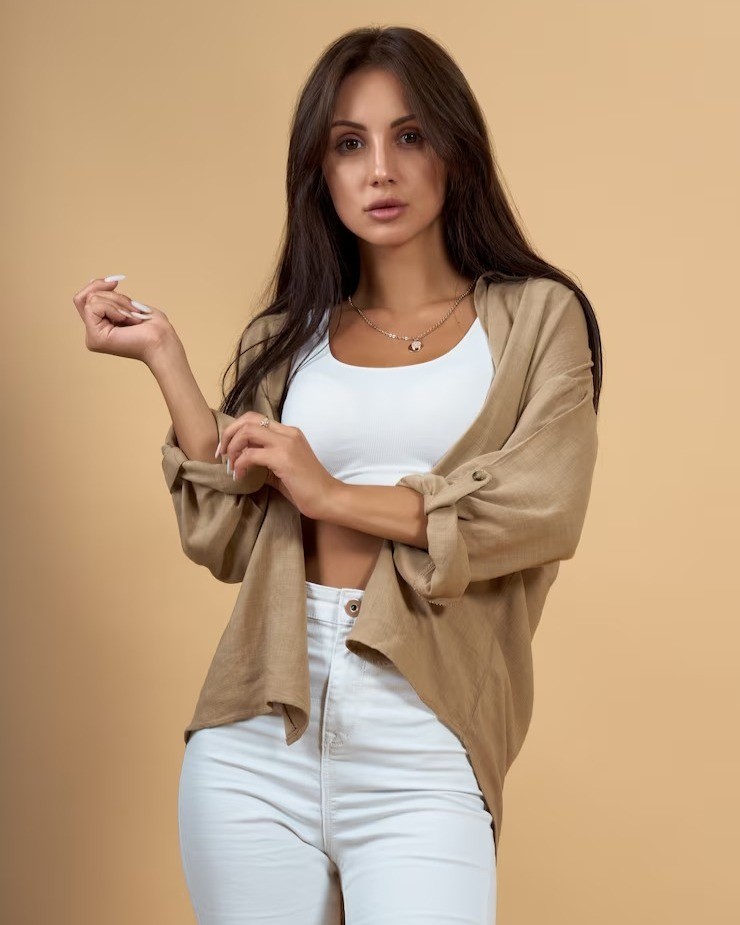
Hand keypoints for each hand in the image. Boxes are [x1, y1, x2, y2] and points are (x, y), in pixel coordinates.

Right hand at [72, 276, 177, 363]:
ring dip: (118, 303)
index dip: (97, 284)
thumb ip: (108, 297)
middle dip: (113, 295)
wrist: (163, 342)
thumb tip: (91, 281)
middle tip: (133, 308)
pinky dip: (114, 308)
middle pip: (87, 297)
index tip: (116, 281)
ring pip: (92, 300)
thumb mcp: (129, 305)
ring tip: (133, 317)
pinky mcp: (95, 338)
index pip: (85, 298)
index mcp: (100, 327)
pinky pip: (94, 307)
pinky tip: (127, 320)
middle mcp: (93, 334)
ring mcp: (93, 337)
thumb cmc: (154, 328)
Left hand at [219, 412, 340, 519]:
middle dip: (229, 434)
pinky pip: (250, 454)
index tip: (227, 450)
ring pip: (247, 431)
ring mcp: (286, 444)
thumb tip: (242, 462)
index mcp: (289, 433)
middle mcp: (288, 433)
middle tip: (222, 454)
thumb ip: (265, 461)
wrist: (329, 498)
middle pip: (248, 419)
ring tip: (230, 466)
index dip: (236, 430)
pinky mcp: (283, 458)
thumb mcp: (282, 470)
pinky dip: (239, 465)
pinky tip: (239, 477)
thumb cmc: (308, 488)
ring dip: (232, 448)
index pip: (256, 418)